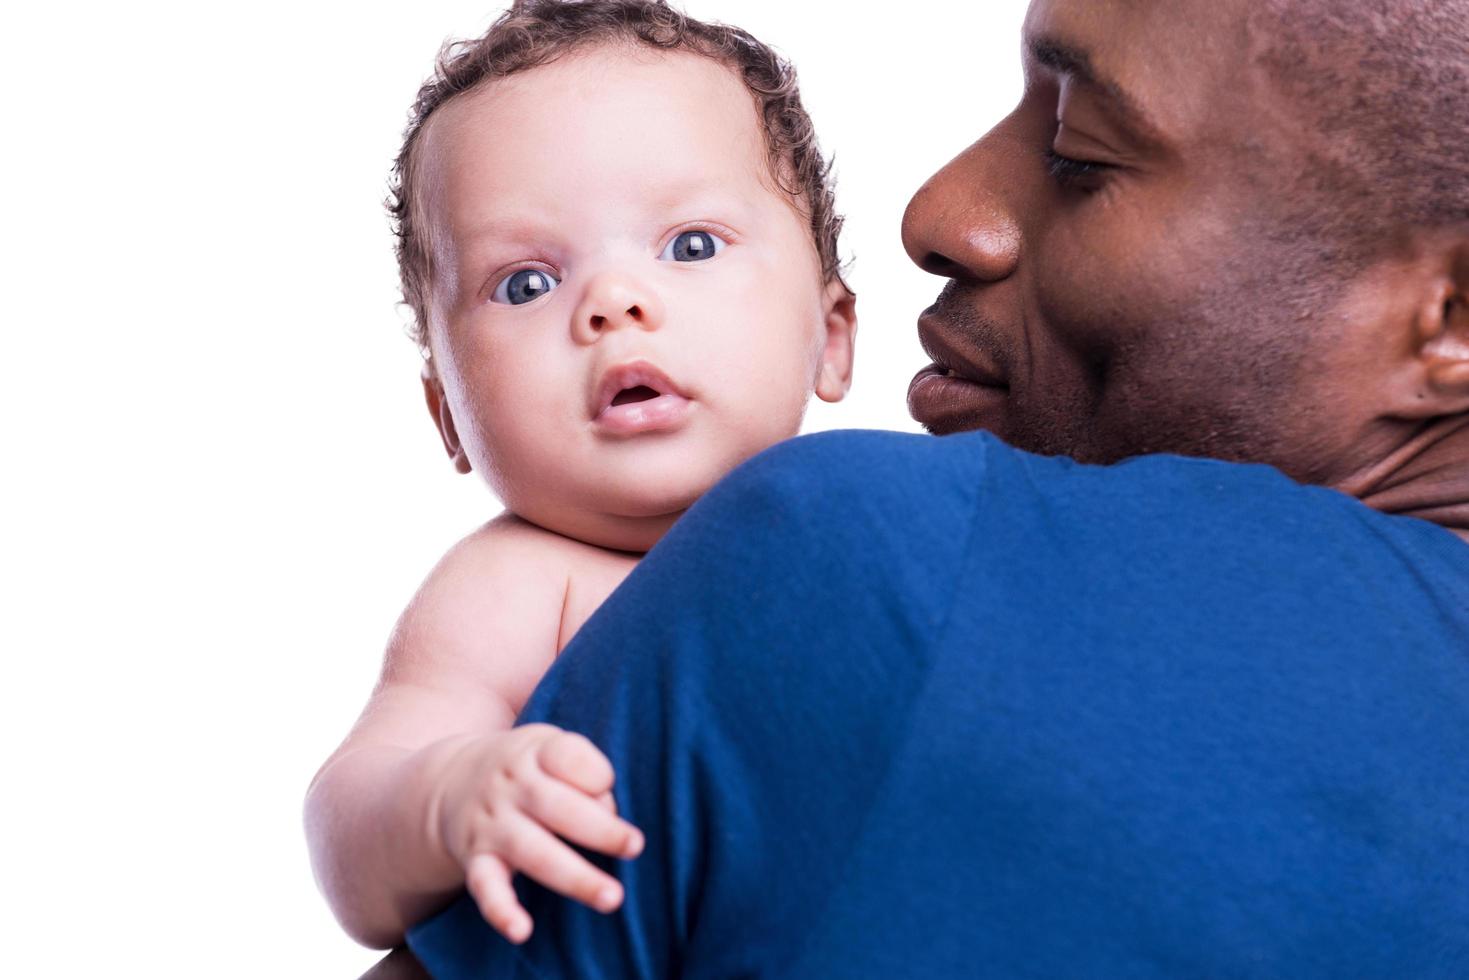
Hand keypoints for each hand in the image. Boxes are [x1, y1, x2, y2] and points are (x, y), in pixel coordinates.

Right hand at [435, 725, 644, 943]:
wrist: (451, 780)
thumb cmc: (526, 767)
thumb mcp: (549, 746)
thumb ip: (583, 769)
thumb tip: (609, 812)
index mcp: (535, 754)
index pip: (569, 758)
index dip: (596, 774)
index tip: (607, 786)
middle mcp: (511, 788)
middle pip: (558, 807)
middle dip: (600, 829)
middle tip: (636, 846)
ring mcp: (493, 825)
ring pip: (534, 852)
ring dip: (575, 877)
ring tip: (612, 897)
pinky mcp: (476, 860)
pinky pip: (485, 886)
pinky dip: (500, 910)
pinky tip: (521, 932)